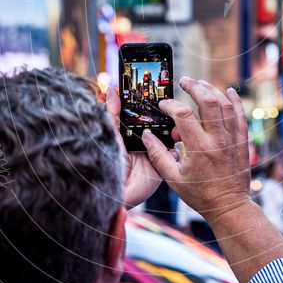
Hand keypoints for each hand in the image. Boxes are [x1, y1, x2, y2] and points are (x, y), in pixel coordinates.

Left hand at [105, 87, 176, 208]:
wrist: (112, 191)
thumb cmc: (106, 164)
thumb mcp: (110, 136)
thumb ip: (112, 114)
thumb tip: (111, 91)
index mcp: (130, 133)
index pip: (145, 115)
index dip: (153, 106)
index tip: (161, 93)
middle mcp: (143, 142)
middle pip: (160, 125)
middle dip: (169, 118)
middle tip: (174, 111)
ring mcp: (153, 154)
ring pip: (169, 139)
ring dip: (175, 133)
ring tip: (176, 131)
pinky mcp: (160, 166)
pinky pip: (172, 157)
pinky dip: (175, 153)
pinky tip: (174, 149)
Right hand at [143, 77, 249, 225]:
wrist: (228, 205)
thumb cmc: (199, 194)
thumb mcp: (173, 178)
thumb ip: (158, 155)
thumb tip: (147, 135)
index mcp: (198, 148)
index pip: (183, 115)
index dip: (170, 105)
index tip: (163, 105)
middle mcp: (217, 140)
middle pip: (208, 102)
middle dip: (194, 86)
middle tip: (184, 81)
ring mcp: (232, 139)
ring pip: (225, 104)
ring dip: (212, 90)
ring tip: (200, 83)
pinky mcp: (241, 140)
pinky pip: (241, 115)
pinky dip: (235, 101)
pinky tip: (228, 91)